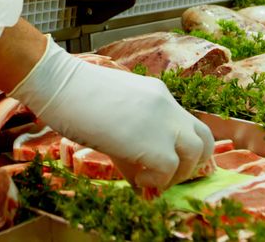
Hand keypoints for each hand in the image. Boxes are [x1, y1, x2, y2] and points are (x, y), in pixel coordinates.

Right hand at [9, 37, 213, 189]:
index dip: (183, 148)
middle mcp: (167, 105)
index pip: (187, 124)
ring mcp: (162, 122)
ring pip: (196, 154)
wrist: (60, 84)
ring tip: (152, 178)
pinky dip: (158, 181)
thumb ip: (131, 134)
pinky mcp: (153, 143)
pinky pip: (170, 170)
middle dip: (192, 163)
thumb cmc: (74, 96)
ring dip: (178, 174)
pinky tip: (138, 180)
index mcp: (158, 94)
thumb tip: (137, 170)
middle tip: (168, 175)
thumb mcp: (112, 110)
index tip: (167, 163)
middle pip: (204, 138)